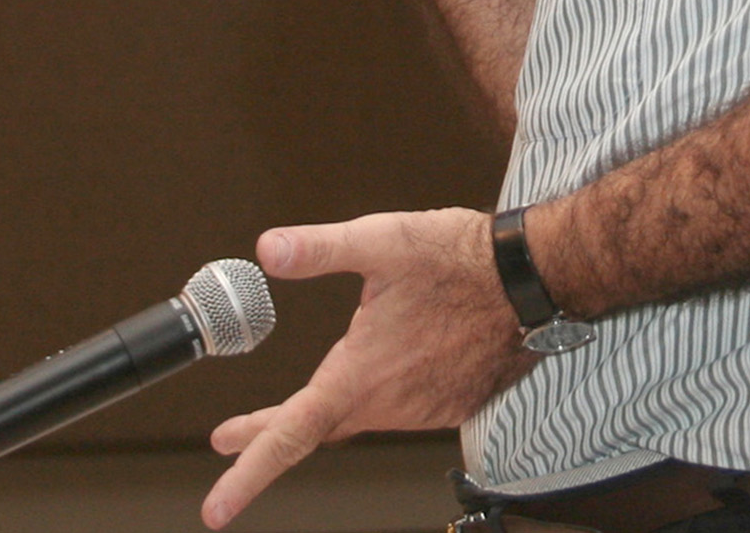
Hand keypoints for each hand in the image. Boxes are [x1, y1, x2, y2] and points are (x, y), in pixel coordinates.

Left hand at [201, 208, 530, 528]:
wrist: (532, 281)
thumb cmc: (460, 260)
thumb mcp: (380, 242)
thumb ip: (319, 249)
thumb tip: (267, 250)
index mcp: (360, 375)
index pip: (291, 434)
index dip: (249, 471)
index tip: (217, 509)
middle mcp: (388, 403)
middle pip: (313, 430)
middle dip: (267, 436)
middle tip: (229, 440)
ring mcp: (420, 410)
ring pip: (356, 418)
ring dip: (324, 411)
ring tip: (296, 404)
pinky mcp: (447, 405)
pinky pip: (395, 411)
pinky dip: (370, 401)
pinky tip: (372, 378)